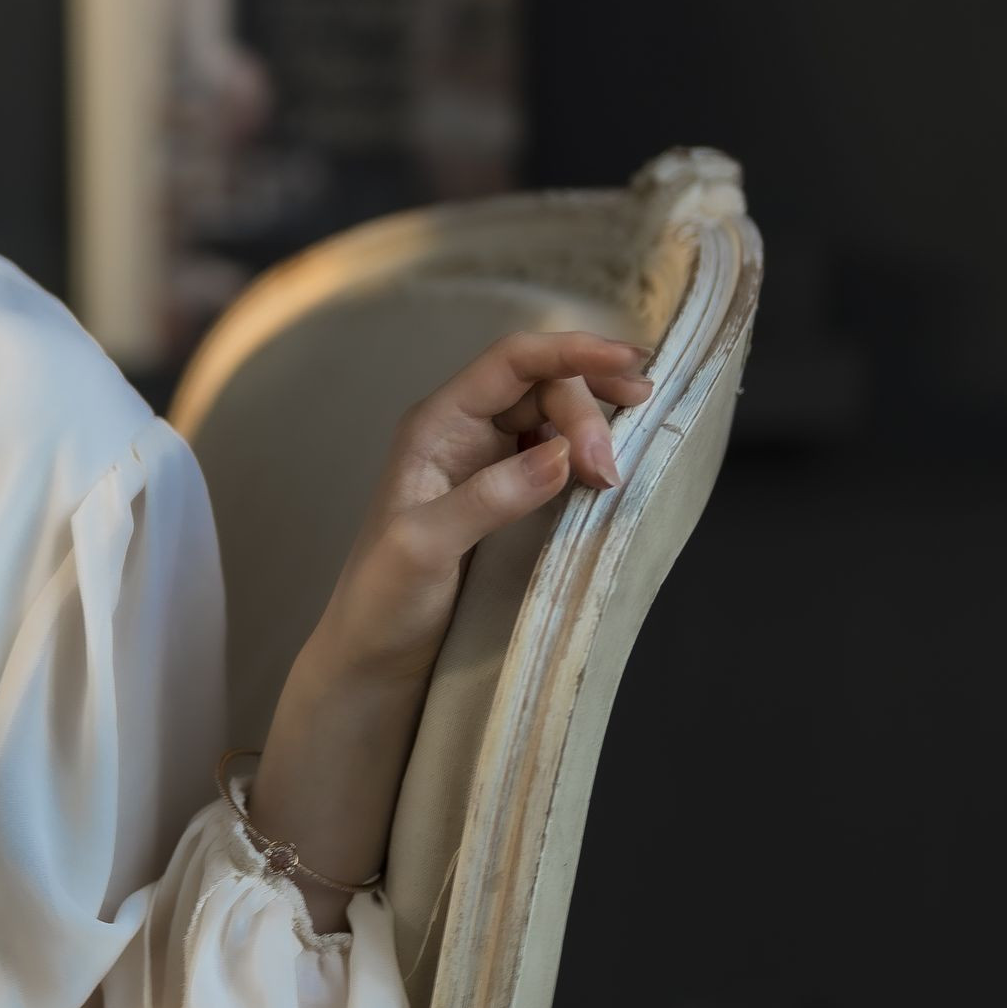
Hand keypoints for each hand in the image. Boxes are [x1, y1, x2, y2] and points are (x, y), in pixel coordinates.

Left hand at [307, 330, 656, 685]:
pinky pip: (557, 457)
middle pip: (544, 386)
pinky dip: (587, 460)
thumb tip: (562, 454)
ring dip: (593, 435)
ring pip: (555, 419)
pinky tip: (606, 480)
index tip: (632, 362)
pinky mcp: (506, 497)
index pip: (512, 362)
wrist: (374, 656)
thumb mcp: (424, 547)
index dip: (572, 351)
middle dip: (586, 416)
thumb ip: (489, 498)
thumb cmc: (382, 600)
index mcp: (435, 425)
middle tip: (611, 475)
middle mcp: (461, 431)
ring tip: (615, 476)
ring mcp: (485, 463)